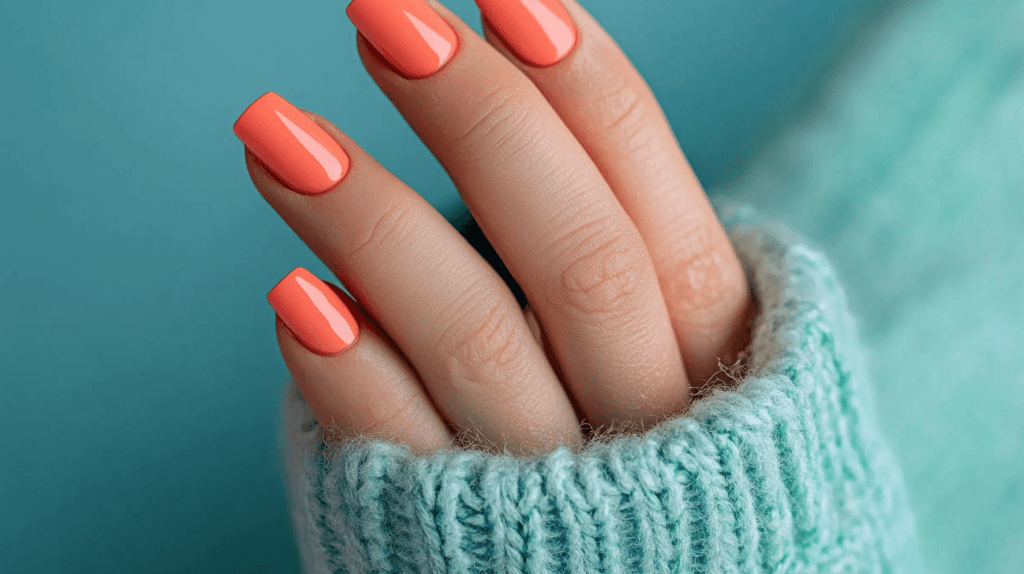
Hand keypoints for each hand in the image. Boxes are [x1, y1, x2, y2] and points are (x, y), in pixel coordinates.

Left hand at [234, 0, 752, 455]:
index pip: (656, 207)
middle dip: (481, 124)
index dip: (589, 93)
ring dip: (373, 226)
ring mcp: (560, 488)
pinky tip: (295, 297)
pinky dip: (351, 374)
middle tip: (386, 19)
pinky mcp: (471, 542)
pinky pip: (409, 452)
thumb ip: (639, 259)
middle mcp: (653, 421)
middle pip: (578, 260)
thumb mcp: (695, 359)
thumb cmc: (666, 462)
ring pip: (480, 342)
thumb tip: (531, 108)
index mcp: (721, 360)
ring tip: (274, 133)